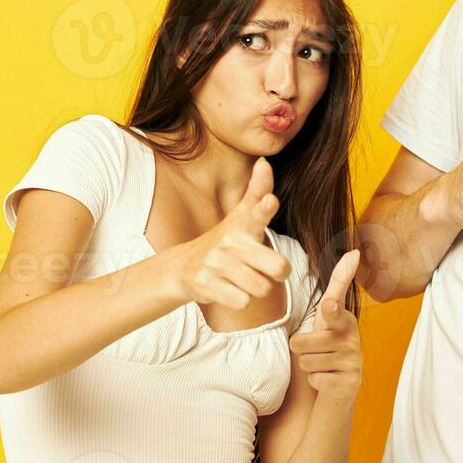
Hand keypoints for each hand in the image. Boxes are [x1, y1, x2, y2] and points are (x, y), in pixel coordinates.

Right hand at [168, 157, 291, 308]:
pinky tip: (230, 290)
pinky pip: (242, 301)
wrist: (185, 267)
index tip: (270, 201)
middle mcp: (230, 242)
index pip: (256, 212)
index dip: (264, 207)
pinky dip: (240, 300)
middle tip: (266, 269)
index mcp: (242, 224)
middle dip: (277, 272)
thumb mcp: (241, 215)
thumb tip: (265, 161)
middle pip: (278, 266)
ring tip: (245, 279)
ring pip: (261, 288)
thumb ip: (258, 191)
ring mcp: (217, 264)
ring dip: (257, 288)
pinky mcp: (206, 285)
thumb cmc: (225, 241)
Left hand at [287, 249, 362, 399]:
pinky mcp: (349, 384)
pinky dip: (316, 380)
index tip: (328, 306)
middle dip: (300, 347)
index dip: (329, 310)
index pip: (333, 312)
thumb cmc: (330, 340)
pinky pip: (316, 380)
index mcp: (346, 319)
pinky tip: (328, 378)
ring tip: (322, 363)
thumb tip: (355, 251)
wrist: (341, 383)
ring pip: (307, 362)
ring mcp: (353, 362)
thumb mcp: (330, 312)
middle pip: (301, 342)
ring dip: (309, 365)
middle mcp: (353, 340)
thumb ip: (339, 282)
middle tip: (313, 348)